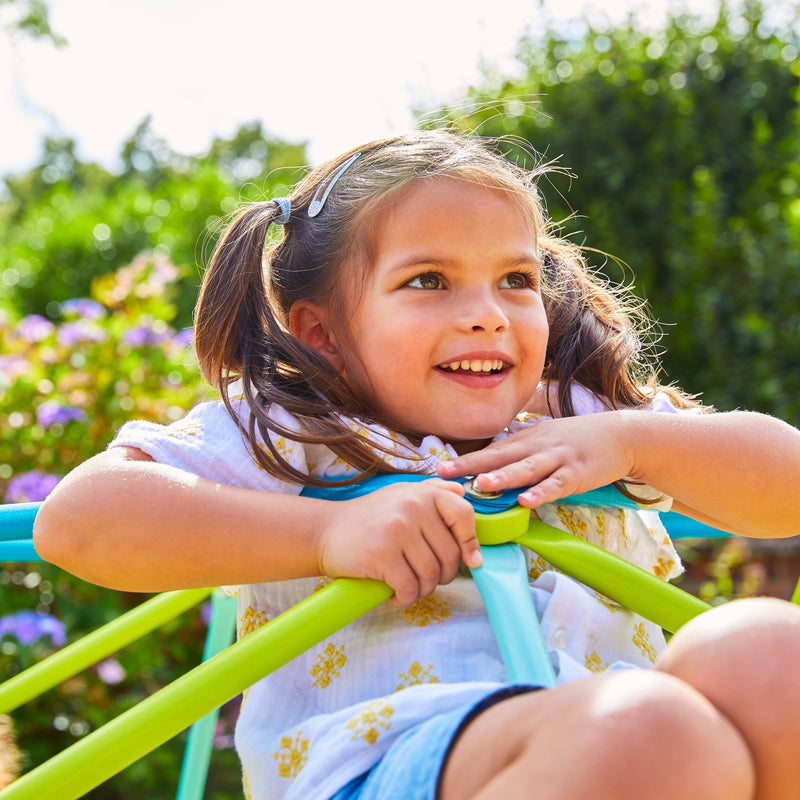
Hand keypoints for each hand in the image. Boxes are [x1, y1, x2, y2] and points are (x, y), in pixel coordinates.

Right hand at [314, 478, 480, 606]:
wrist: (325, 531)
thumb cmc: (369, 518)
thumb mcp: (401, 495)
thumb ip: (433, 491)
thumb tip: (463, 493)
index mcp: (422, 493)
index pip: (463, 515)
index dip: (470, 542)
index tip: (471, 561)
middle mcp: (413, 506)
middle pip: (449, 554)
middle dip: (442, 575)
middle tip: (425, 579)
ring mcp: (398, 529)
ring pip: (430, 574)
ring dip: (422, 590)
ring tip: (409, 587)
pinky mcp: (382, 554)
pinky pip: (409, 587)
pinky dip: (405, 598)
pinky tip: (395, 595)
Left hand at [437, 412, 634, 507]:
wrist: (619, 435)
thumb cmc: (575, 441)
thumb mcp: (542, 441)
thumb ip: (517, 454)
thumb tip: (488, 468)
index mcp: (525, 441)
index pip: (490, 451)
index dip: (465, 460)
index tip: (439, 469)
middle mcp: (536, 447)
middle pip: (500, 457)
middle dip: (471, 465)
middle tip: (446, 474)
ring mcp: (557, 459)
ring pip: (526, 469)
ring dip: (503, 477)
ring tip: (481, 484)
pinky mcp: (578, 473)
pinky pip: (557, 484)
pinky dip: (542, 492)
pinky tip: (527, 502)